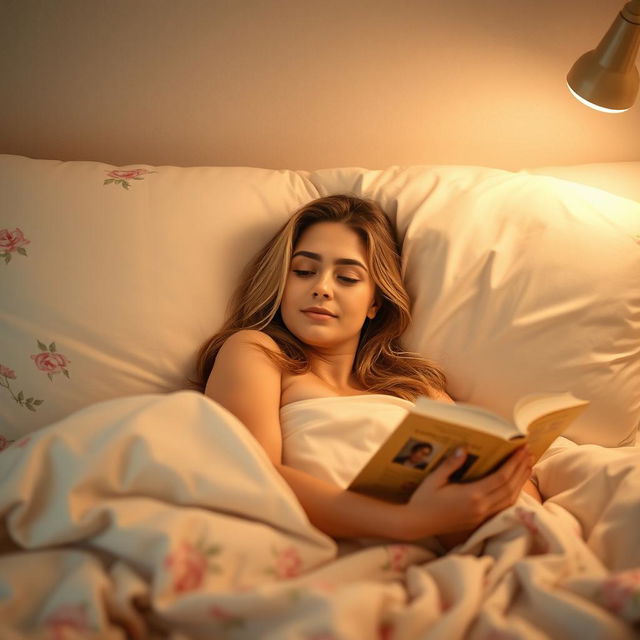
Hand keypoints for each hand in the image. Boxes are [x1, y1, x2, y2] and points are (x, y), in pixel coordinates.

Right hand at [398, 446, 532, 540]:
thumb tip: (464, 449)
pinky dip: (512, 494)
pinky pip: (503, 506)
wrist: (417, 523)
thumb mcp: (434, 479)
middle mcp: (481, 507)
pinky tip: (514, 485)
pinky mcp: (479, 520)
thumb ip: (450, 464)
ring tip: (527, 466)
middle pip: (509, 487)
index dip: (513, 463)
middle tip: (529, 452)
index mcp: (471, 496)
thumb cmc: (423, 500)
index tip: (522, 449)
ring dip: (520, 481)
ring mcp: (481, 515)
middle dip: (521, 469)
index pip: (500, 478)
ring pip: (509, 499)